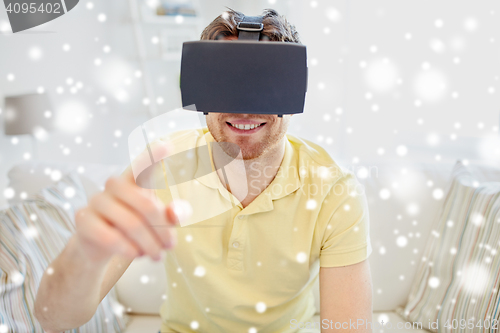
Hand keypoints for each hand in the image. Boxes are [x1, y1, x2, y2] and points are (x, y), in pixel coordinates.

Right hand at [74, 140, 184, 262]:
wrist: (100, 245)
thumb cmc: (135, 226)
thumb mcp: (158, 222)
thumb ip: (171, 216)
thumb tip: (175, 213)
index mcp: (133, 181)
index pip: (143, 166)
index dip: (154, 156)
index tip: (167, 145)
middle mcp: (114, 186)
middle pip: (146, 204)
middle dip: (162, 229)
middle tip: (171, 246)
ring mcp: (96, 200)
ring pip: (131, 223)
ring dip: (148, 244)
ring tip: (156, 256)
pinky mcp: (83, 219)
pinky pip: (109, 236)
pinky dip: (127, 249)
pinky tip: (135, 255)